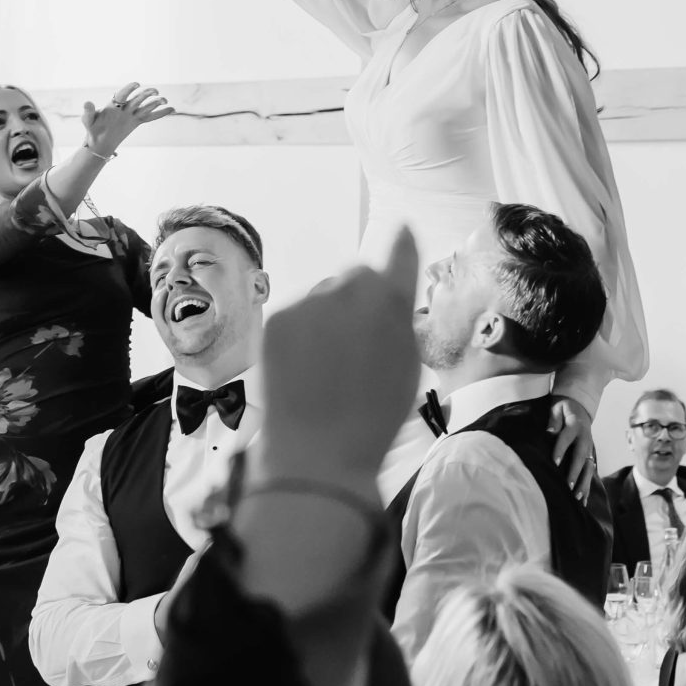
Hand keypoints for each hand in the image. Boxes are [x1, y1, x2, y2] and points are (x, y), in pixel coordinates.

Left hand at [80, 83, 171, 157]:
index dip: (129, 88)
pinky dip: (161, 114)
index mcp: (114, 104)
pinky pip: (150, 117)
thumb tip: (87, 102)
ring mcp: (132, 114)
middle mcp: (125, 107)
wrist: (99, 141)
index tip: (137, 84)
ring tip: (165, 100)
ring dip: (155, 102)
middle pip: (137, 98)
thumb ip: (88, 112)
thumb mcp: (88, 121)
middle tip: (155, 92)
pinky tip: (172, 109)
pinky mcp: (137, 121)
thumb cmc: (93, 129)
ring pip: (145, 107)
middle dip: (146, 94)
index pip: (123, 94)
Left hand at [251, 227, 420, 497]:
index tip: (402, 234)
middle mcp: (351, 291)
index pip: (400, 253)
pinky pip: (297, 312)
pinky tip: (307, 366)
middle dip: (361, 298)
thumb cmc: (374, 418)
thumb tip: (393, 283)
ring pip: (324, 294)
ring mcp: (311, 302)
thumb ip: (401, 318)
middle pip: (357, 275)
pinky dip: (303, 330)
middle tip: (360, 343)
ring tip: (330, 364)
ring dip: (330, 315)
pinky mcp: (279, 317)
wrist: (317, 452)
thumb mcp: (407, 366)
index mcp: (392, 303)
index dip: (401, 246)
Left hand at [546, 396, 598, 499]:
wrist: (580, 408)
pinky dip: (587, 487)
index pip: (566, 438)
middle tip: (569, 486)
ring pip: (588, 468)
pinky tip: (584, 501)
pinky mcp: (590, 456)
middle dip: (575, 472)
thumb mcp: (557, 408)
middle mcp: (585, 439)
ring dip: (584, 483)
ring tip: (577, 497)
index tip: (554, 462)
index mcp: (575, 426)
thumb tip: (549, 433)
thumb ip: (554, 420)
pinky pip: (590, 473)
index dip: (560, 450)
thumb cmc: (564, 409)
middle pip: (581, 457)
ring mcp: (589, 449)